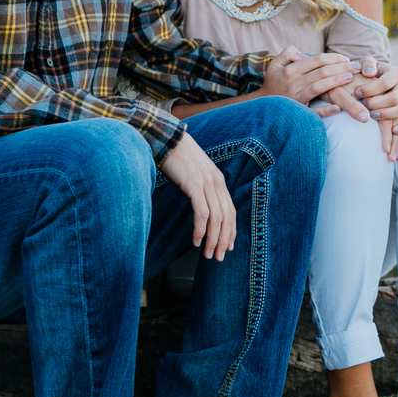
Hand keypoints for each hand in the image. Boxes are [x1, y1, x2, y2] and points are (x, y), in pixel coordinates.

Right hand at [158, 133, 234, 260]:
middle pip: (227, 217)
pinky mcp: (194, 185)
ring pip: (216, 218)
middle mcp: (217, 182)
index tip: (227, 246)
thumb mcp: (194, 176)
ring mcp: (206, 183)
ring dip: (213, 239)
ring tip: (208, 254)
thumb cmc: (177, 159)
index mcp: (218, 181)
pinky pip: (202, 213)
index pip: (231, 211)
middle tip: (218, 257)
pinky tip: (196, 240)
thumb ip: (201, 191)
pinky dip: (200, 229)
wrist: (166, 139)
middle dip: (223, 240)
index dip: (231, 231)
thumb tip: (201, 211)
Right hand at [262, 46, 369, 118]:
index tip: (346, 59)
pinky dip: (325, 111)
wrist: (262, 107)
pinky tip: (337, 108)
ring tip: (351, 78)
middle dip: (341, 68)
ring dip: (336, 82)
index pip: (316, 60)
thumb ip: (288, 53)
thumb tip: (304, 54)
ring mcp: (295, 98)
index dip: (333, 58)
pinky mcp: (297, 112)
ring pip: (319, 88)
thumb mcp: (275, 64)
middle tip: (357, 67)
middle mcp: (293, 83)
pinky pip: (312, 113)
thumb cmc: (273, 83)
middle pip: (321, 72)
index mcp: (290, 70)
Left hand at [350, 63, 397, 123]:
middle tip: (364, 104)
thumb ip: (367, 64)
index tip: (357, 92)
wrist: (369, 81)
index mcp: (395, 73)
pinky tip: (392, 131)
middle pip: (394, 97)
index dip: (371, 89)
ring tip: (372, 115)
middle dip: (377, 102)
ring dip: (387, 114)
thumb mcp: (365, 62)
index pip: (387, 82)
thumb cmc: (366, 71)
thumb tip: (369, 73)